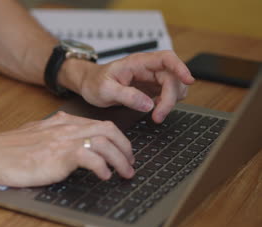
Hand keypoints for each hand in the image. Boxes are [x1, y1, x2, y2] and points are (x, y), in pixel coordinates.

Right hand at [0, 112, 134, 186]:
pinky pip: (91, 157)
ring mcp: (63, 140)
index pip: (99, 124)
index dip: (117, 139)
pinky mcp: (59, 155)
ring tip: (123, 173)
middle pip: (109, 129)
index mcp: (61, 122)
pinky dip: (103, 167)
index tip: (123, 152)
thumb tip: (67, 148)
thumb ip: (53, 138)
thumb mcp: (35, 137)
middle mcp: (66, 127)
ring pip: (106, 142)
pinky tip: (103, 176)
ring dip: (121, 160)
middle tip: (130, 163)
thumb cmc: (7, 150)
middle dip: (126, 147)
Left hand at [62, 50, 194, 122]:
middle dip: (170, 98)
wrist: (89, 84)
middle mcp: (148, 68)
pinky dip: (165, 104)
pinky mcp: (151, 89)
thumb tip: (148, 104)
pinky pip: (167, 95)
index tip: (189, 80)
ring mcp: (151, 78)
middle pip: (173, 77)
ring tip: (155, 114)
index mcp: (137, 63)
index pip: (166, 58)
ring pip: (174, 86)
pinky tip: (154, 110)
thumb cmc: (95, 82)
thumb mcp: (105, 90)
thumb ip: (126, 96)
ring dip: (170, 102)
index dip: (181, 67)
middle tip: (158, 116)